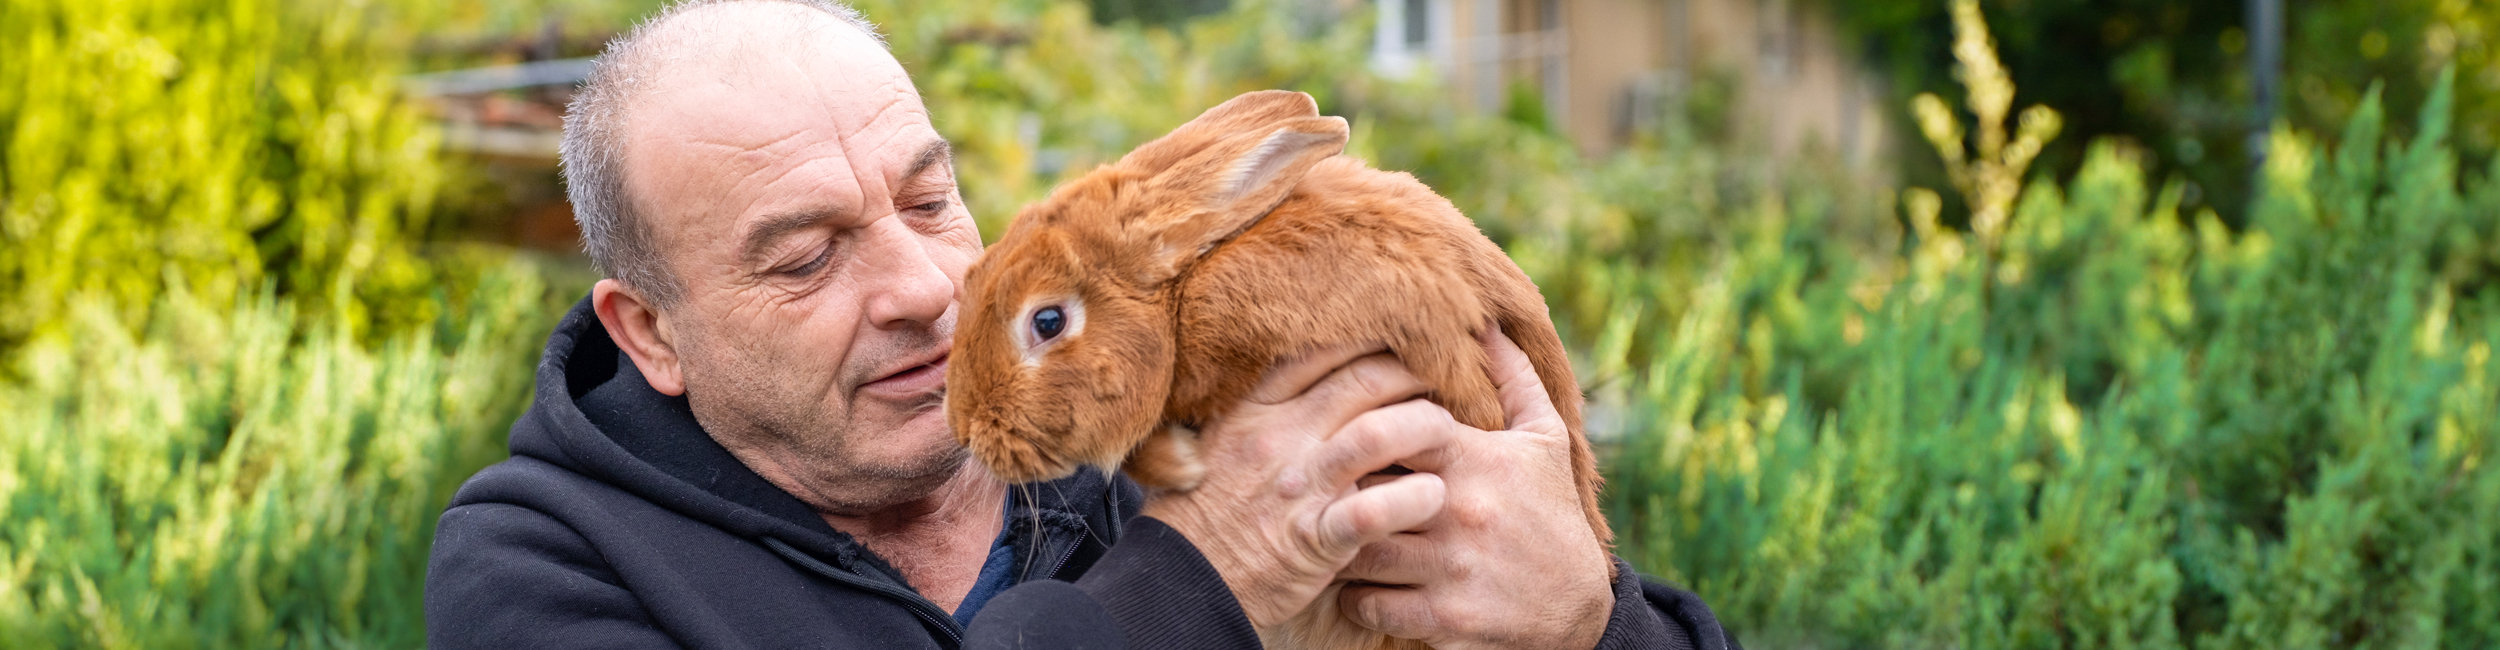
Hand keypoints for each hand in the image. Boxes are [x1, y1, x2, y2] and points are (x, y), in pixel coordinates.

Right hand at [1141, 349, 1460, 627]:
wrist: (1182, 581)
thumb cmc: (1203, 512)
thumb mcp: (1217, 441)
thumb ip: (1258, 408)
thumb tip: (1299, 373)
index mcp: (1255, 409)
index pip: (1322, 349)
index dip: (1372, 338)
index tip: (1403, 339)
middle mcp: (1280, 436)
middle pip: (1365, 378)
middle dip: (1415, 373)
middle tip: (1447, 380)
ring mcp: (1299, 486)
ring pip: (1380, 433)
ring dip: (1427, 427)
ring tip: (1448, 433)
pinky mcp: (1315, 537)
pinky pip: (1377, 511)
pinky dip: (1415, 499)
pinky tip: (1434, 495)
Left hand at [1337, 328, 1614, 649]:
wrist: (1582, 611)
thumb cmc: (1553, 514)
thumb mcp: (1546, 440)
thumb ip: (1513, 378)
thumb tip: (1486, 319)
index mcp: (1476, 460)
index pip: (1394, 424)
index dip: (1359, 425)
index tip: (1343, 433)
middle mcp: (1460, 512)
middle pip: (1363, 484)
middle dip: (1334, 485)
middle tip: (1315, 484)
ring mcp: (1451, 569)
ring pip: (1356, 547)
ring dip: (1333, 542)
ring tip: (1325, 531)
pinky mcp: (1444, 619)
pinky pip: (1369, 605)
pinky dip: (1351, 596)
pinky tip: (1352, 582)